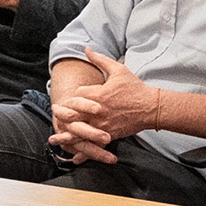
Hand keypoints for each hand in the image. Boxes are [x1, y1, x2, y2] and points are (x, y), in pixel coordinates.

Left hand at [48, 47, 157, 164]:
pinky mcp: (109, 135)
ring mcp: (102, 125)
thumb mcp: (118, 70)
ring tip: (53, 139)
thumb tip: (86, 49)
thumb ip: (100, 60)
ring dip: (65, 136)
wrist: (151, 107)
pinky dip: (84, 151)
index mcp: (98, 95)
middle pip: (72, 114)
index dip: (76, 95)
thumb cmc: (135, 88)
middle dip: (62, 114)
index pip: (77, 95)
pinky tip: (74, 156)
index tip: (78, 96)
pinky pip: (93, 144)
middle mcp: (97, 111)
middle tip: (55, 113)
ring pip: (79, 132)